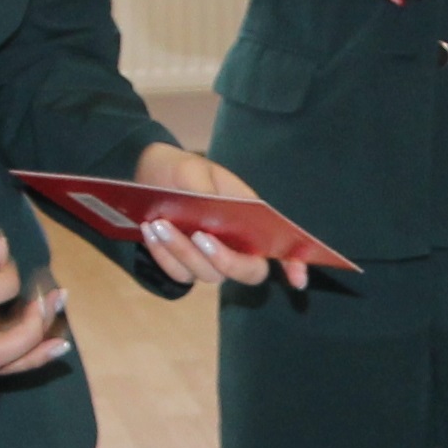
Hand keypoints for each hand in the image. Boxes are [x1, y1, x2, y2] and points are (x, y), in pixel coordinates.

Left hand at [128, 142, 305, 293]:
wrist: (149, 172)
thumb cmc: (183, 170)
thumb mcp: (195, 172)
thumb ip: (208, 194)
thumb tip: (215, 218)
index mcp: (251, 220)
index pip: (280, 247)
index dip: (293, 265)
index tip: (298, 278)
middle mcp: (236, 245)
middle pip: (247, 272)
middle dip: (225, 259)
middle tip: (201, 236)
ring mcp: (210, 260)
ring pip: (208, 274)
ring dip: (182, 250)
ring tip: (161, 223)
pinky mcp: (185, 267)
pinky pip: (179, 274)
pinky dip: (164, 255)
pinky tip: (150, 230)